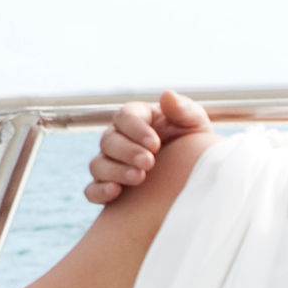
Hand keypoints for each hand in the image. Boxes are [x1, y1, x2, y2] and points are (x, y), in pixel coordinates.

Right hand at [85, 91, 211, 204]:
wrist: (193, 176)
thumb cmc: (193, 144)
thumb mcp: (195, 125)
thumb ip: (184, 110)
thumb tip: (167, 95)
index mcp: (137, 119)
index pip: (125, 117)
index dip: (136, 129)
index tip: (155, 144)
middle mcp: (118, 139)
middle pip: (109, 141)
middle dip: (128, 152)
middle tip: (149, 163)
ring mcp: (110, 164)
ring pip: (98, 165)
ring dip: (115, 171)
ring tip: (139, 178)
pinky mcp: (108, 187)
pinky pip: (92, 190)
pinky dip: (99, 191)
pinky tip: (115, 192)